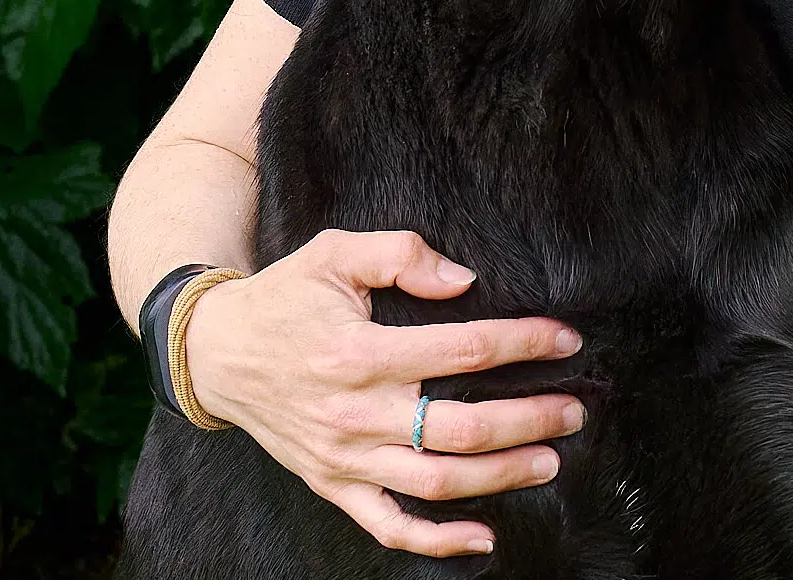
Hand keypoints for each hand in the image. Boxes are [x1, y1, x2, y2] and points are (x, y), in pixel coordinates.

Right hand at [184, 228, 583, 557]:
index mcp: (361, 352)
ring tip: (549, 459)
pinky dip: (436, 540)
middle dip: (529, 419)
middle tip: (575, 409)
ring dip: (500, 475)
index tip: (565, 340)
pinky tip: (481, 537)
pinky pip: (388, 525)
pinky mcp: (333, 485)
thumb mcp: (335, 251)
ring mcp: (344, 458)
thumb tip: (463, 280)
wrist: (217, 352)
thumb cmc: (285, 296)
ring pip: (436, 481)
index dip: (523, 343)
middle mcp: (355, 413)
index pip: (464, 349)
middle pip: (461, 426)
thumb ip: (400, 255)